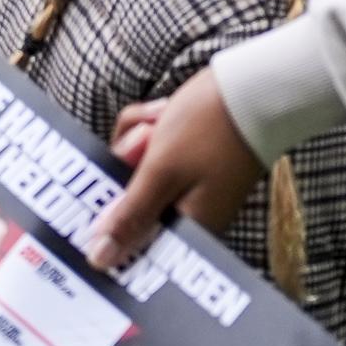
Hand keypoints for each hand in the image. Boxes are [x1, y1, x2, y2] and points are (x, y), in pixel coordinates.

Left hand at [84, 71, 265, 269]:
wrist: (249, 85)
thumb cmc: (209, 130)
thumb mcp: (161, 173)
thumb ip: (130, 216)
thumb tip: (102, 260)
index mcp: (186, 227)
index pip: (131, 241)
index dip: (109, 213)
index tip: (97, 188)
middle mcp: (185, 211)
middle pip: (125, 196)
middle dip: (126, 160)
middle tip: (147, 140)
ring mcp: (182, 183)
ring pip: (130, 166)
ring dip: (136, 137)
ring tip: (161, 120)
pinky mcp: (181, 159)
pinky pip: (145, 148)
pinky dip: (147, 127)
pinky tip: (163, 111)